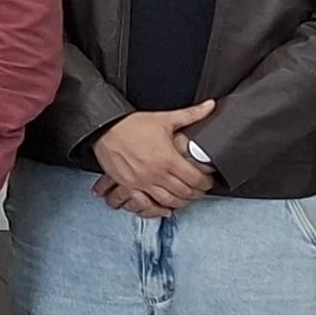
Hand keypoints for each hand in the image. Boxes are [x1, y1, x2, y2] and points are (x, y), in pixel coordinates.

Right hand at [90, 101, 217, 214]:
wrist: (105, 129)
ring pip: (168, 201)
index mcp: (168, 159)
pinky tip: (164, 207)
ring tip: (186, 198)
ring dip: (180, 202)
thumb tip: (210, 106)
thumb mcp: (165, 119)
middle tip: (200, 190)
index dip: (206, 182)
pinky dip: (157, 208)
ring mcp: (142, 182)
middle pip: (184, 192)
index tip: (208, 181)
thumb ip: (191, 114)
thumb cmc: (131, 125)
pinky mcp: (129, 186)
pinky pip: (147, 204)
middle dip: (196, 193)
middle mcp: (156, 174)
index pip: (195, 179)